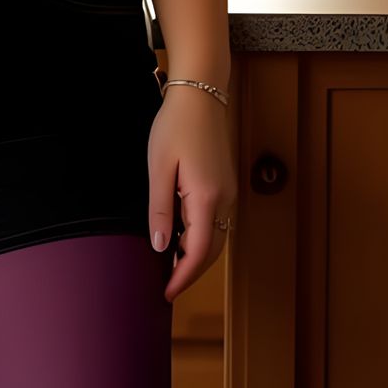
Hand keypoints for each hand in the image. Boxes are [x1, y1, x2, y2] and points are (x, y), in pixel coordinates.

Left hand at [148, 85, 237, 304]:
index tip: (167, 293)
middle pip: (212, 251)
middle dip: (191, 271)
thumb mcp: (159, 168)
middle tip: (165, 284)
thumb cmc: (176, 126)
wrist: (201, 94)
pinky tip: (181, 234)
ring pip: (217, 237)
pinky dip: (201, 236)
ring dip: (196, 254)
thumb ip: (161, 210)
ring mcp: (229, 192)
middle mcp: (225, 200)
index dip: (184, 277)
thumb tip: (161, 247)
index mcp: (207, 198)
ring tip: (169, 263)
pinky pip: (217, 221)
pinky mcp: (226, 184)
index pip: (199, 252)